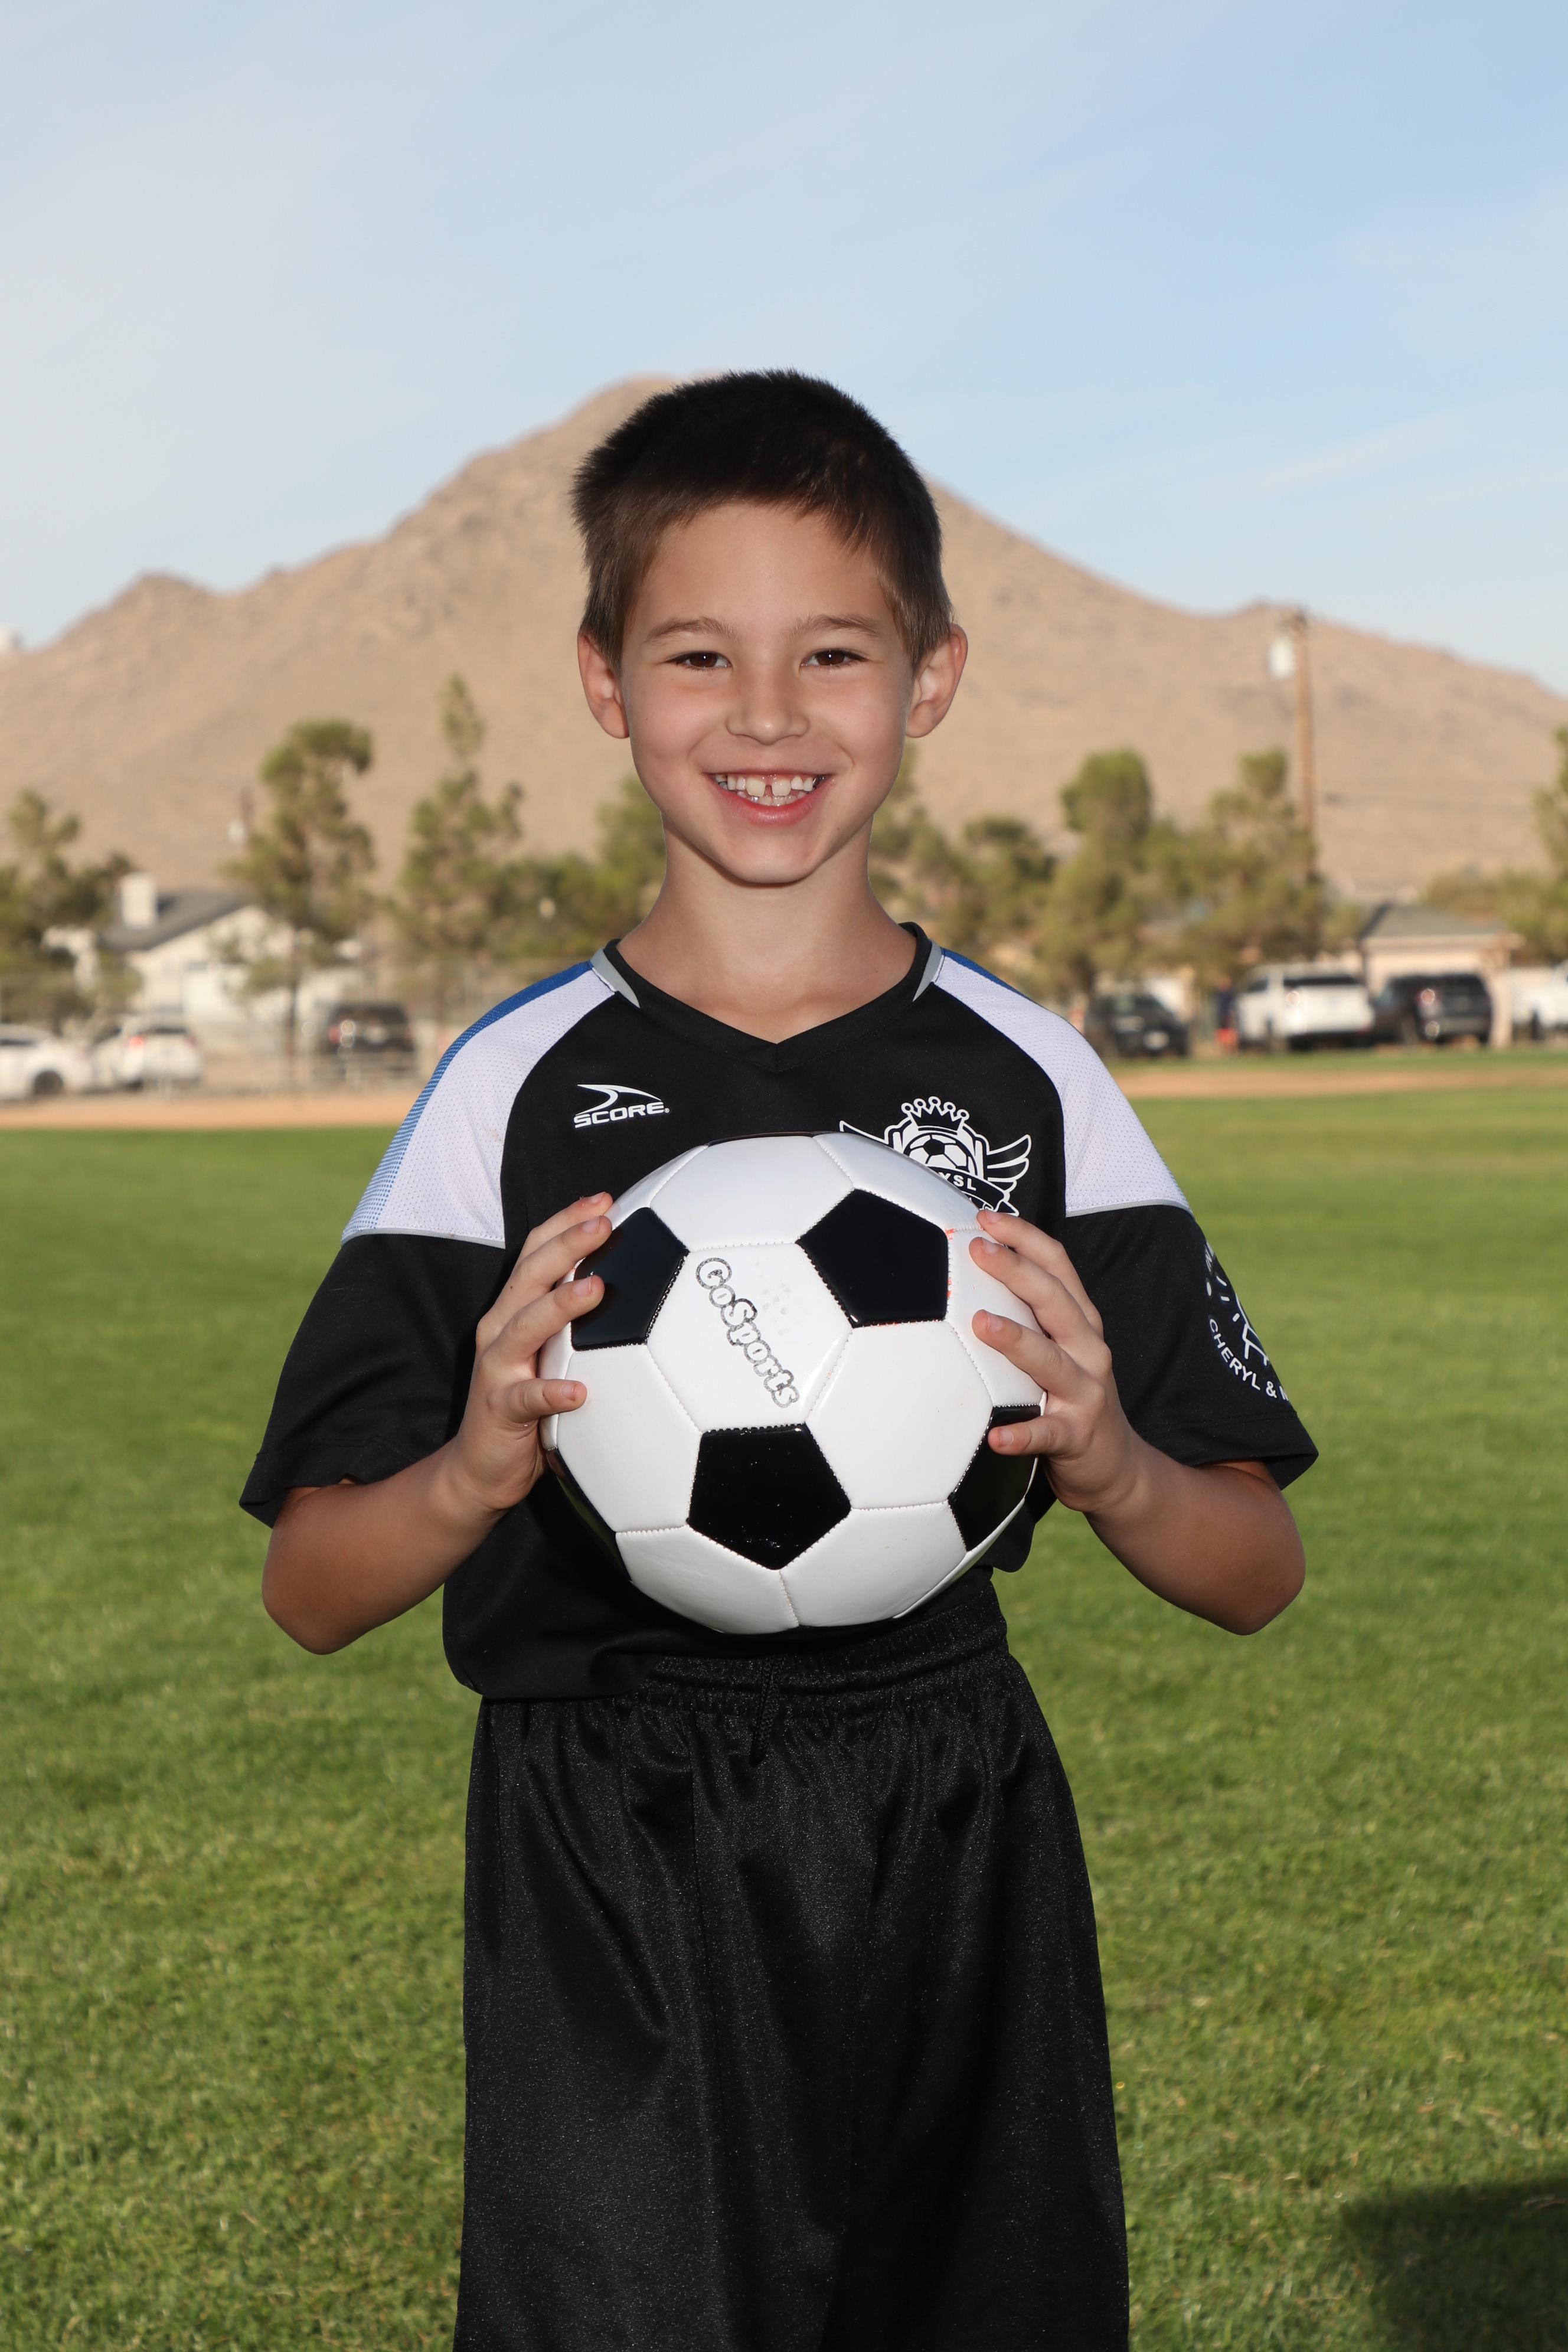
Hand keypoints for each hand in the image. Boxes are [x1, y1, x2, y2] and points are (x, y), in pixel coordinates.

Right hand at [441, 1193, 610, 1518]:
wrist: (479, 1468)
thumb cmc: (529, 1406)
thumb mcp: (554, 1355)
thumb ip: (579, 1325)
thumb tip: (635, 1292)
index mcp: (515, 1311)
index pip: (535, 1252)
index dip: (565, 1222)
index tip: (605, 1199)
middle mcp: (501, 1330)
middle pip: (530, 1275)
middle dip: (567, 1244)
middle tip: (605, 1223)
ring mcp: (497, 1369)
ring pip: (524, 1327)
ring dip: (560, 1306)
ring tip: (597, 1289)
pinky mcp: (499, 1410)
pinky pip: (527, 1399)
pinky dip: (552, 1393)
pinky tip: (581, 1391)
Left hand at [969, 1208, 1140, 1516]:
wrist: (1117, 1466)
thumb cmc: (1069, 1395)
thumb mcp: (1057, 1348)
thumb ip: (1024, 1316)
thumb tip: (961, 1277)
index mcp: (1080, 1322)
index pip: (1057, 1266)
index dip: (1024, 1237)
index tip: (983, 1217)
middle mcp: (1088, 1349)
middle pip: (1055, 1301)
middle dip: (1017, 1271)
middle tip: (976, 1249)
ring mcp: (1086, 1392)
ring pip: (1051, 1361)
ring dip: (1016, 1340)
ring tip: (981, 1323)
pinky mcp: (1077, 1437)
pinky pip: (1047, 1435)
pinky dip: (1022, 1435)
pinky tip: (994, 1437)